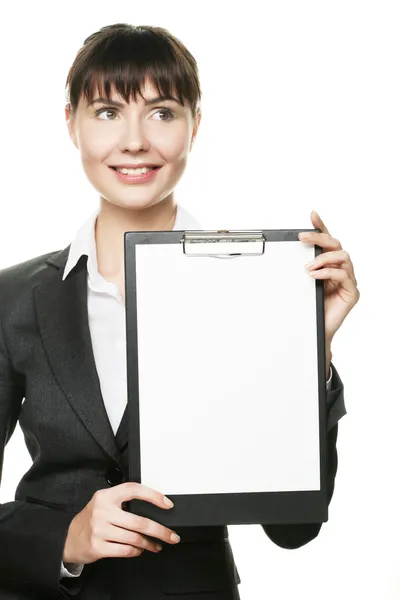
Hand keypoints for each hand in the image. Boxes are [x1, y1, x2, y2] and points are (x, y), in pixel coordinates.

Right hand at [62, 482, 179, 563]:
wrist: (69, 538)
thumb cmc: (92, 519)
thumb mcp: (104, 502)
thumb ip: (123, 501)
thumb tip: (154, 508)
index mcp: (106, 496)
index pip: (134, 490)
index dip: (154, 496)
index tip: (168, 504)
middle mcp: (102, 511)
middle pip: (139, 521)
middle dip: (160, 530)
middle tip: (172, 535)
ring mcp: (99, 529)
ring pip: (134, 538)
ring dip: (150, 543)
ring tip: (157, 545)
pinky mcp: (98, 546)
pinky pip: (125, 550)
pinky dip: (137, 551)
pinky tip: (140, 549)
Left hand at [299, 211, 359, 367]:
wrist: (316, 331)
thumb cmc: (310, 308)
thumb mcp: (303, 284)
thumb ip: (303, 270)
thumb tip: (291, 256)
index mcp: (329, 265)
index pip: (327, 242)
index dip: (321, 226)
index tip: (311, 215)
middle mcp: (341, 269)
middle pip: (335, 244)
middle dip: (319, 237)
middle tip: (302, 237)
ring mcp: (348, 280)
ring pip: (342, 257)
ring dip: (323, 258)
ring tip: (308, 267)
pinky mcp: (352, 292)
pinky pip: (343, 275)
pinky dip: (328, 272)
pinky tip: (314, 276)